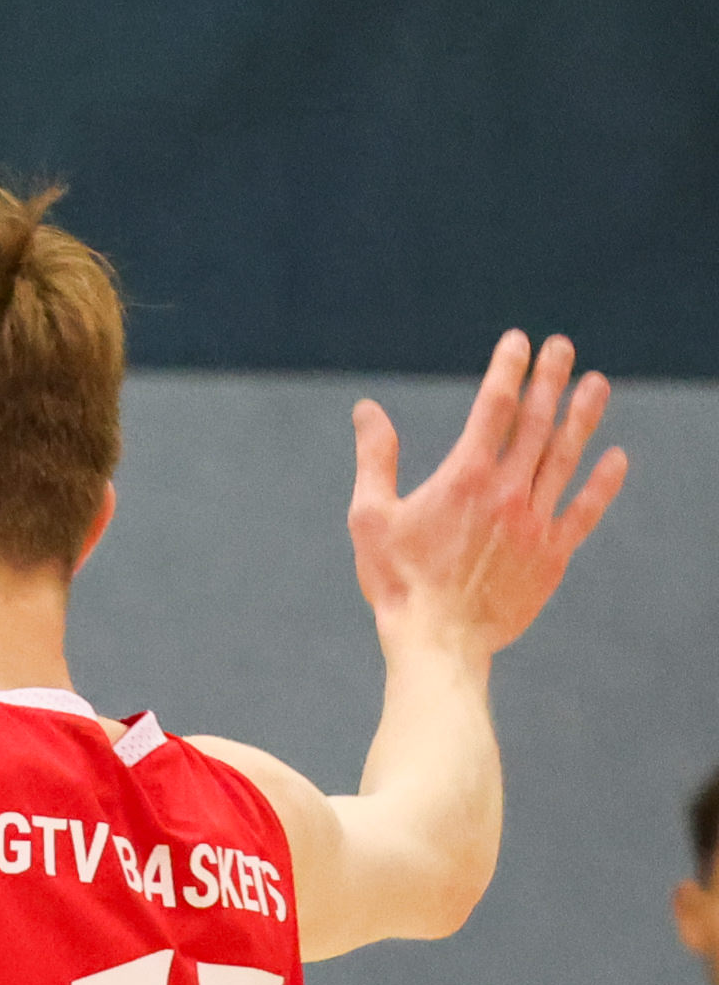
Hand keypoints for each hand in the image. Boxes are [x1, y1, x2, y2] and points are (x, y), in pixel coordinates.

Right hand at [349, 333, 625, 666]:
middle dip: (550, 380)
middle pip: (537, 422)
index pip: (495, 406)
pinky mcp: (552, 556)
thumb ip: (375, 458)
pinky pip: (585, 512)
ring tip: (596, 384)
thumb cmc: (397, 584)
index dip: (509, 368)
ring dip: (582, 416)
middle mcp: (508, 491)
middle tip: (562, 348)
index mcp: (465, 476)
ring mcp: (535, 522)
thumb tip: (367, 409)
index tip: (519, 342)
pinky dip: (602, 483)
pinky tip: (616, 458)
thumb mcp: (370, 517)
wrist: (437, 643)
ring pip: (566, 457)